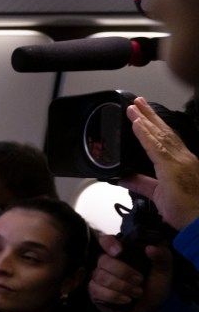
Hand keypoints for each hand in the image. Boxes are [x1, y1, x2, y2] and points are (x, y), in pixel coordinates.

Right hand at [88, 232, 173, 311]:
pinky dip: (114, 297)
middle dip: (123, 272)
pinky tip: (126, 300)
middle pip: (103, 260)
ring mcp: (99, 277)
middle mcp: (107, 262)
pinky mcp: (95, 291)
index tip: (119, 252)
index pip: (105, 240)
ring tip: (137, 292)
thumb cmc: (155, 286)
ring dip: (122, 286)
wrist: (151, 308)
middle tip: (139, 280)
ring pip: (101, 277)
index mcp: (121, 252)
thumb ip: (162, 256)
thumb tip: (151, 248)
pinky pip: (96, 291)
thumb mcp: (164, 270)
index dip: (108, 244)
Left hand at [121, 97, 198, 230]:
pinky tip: (137, 124)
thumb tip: (124, 178)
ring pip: (160, 135)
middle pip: (164, 132)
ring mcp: (180, 161)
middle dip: (149, 116)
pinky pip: (156, 147)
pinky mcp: (173, 168)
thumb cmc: (187, 210)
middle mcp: (183, 158)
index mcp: (182, 163)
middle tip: (137, 101)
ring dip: (145, 119)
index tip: (144, 115)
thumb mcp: (159, 194)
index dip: (155, 126)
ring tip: (134, 107)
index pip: (167, 139)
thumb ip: (141, 184)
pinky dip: (145, 134)